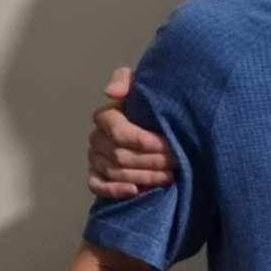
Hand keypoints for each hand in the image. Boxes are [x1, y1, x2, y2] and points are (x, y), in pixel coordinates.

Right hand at [87, 66, 177, 199]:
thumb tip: (110, 93)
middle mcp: (96, 138)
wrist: (156, 128)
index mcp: (105, 117)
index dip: (142, 140)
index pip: (118, 131)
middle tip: (176, 162)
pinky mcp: (96, 177)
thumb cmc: (150, 107)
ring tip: (169, 176)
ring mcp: (95, 159)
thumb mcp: (141, 87)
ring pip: (115, 172)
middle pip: (120, 155)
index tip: (167, 145)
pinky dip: (115, 190)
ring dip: (144, 176)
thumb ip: (126, 79)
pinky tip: (135, 190)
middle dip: (151, 161)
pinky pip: (98, 186)